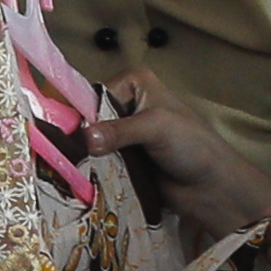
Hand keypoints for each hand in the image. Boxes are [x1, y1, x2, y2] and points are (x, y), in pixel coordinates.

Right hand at [78, 76, 270, 234]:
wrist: (212, 187)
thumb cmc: (193, 147)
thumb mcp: (157, 128)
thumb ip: (120, 131)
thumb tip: (85, 139)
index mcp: (134, 83)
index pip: (91, 94)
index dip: (76, 114)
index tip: (62, 135)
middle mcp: (123, 103)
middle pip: (84, 119)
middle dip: (75, 138)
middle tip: (58, 157)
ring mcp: (119, 133)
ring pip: (84, 142)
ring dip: (78, 157)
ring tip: (63, 171)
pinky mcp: (117, 158)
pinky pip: (91, 161)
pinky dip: (85, 170)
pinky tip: (73, 181)